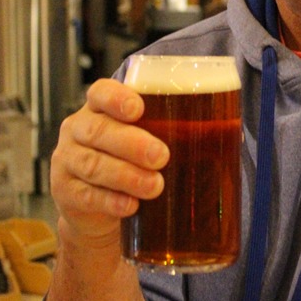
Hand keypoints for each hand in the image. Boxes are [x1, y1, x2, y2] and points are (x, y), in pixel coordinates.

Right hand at [50, 78, 169, 244]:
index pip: (100, 92)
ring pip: (93, 164)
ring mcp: (67, 160)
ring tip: (155, 186)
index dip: (116, 98)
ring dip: (126, 176)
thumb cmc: (130, 162)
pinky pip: (86, 196)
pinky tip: (130, 206)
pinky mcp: (65, 192)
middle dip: (132, 143)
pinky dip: (110, 202)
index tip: (138, 109)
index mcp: (99, 108)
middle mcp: (78, 129)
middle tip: (161, 156)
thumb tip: (234, 133)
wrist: (97, 207)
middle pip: (99, 131)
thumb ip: (177, 130)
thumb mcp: (146, 138)